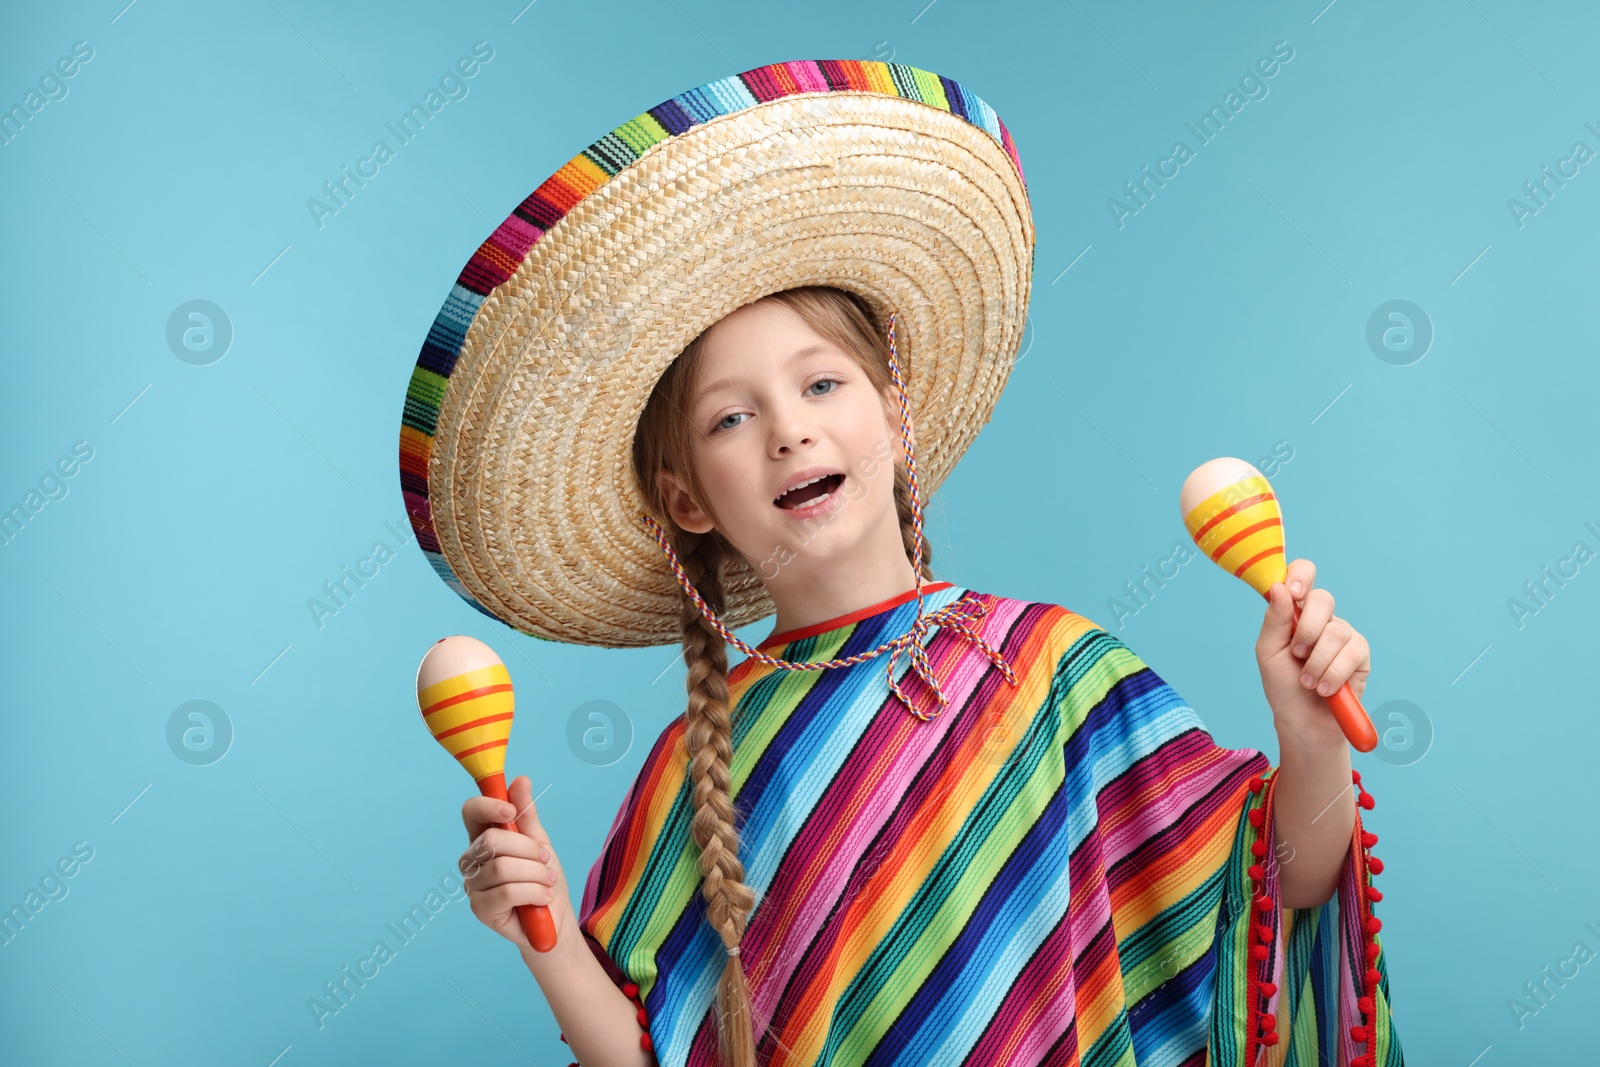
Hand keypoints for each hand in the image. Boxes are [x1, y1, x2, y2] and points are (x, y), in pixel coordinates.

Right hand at [459, 774, 573, 951]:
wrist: (554, 919)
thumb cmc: (544, 879)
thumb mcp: (540, 842)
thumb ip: (527, 814)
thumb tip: (520, 780)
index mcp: (483, 837)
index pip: (470, 812)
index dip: (488, 805)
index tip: (511, 811)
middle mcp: (472, 860)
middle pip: (492, 839)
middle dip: (528, 850)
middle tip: (545, 861)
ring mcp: (473, 885)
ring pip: (502, 867)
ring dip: (535, 874)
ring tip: (547, 882)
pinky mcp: (480, 909)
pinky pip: (506, 892)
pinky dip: (532, 893)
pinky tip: (542, 898)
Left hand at [1255, 558, 1370, 750]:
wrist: (1303, 721)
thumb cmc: (1282, 685)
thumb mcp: (1268, 652)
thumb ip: (1274, 619)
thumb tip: (1280, 587)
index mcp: (1295, 610)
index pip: (1303, 574)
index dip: (1300, 575)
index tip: (1293, 592)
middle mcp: (1323, 618)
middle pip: (1323, 600)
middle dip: (1306, 630)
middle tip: (1297, 654)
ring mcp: (1344, 634)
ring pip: (1335, 631)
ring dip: (1316, 662)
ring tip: (1308, 681)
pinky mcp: (1361, 655)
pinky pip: (1352, 653)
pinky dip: (1333, 674)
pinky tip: (1325, 688)